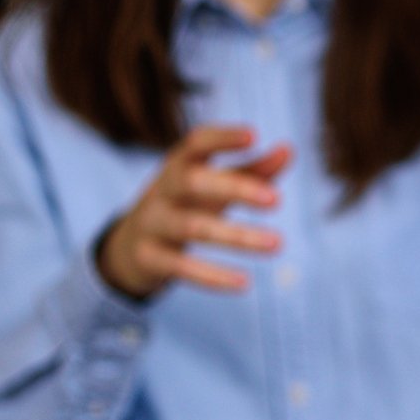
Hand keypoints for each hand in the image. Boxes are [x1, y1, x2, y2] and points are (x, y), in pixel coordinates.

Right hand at [96, 126, 289, 298]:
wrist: (130, 246)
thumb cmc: (187, 205)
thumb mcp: (214, 185)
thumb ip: (252, 170)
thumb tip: (288, 149)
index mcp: (178, 165)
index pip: (196, 143)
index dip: (222, 138)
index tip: (254, 135)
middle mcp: (162, 191)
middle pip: (193, 182)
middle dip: (235, 189)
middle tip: (277, 200)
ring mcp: (151, 224)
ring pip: (193, 228)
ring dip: (237, 237)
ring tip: (278, 244)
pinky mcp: (148, 258)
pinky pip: (180, 267)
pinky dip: (213, 276)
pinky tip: (245, 283)